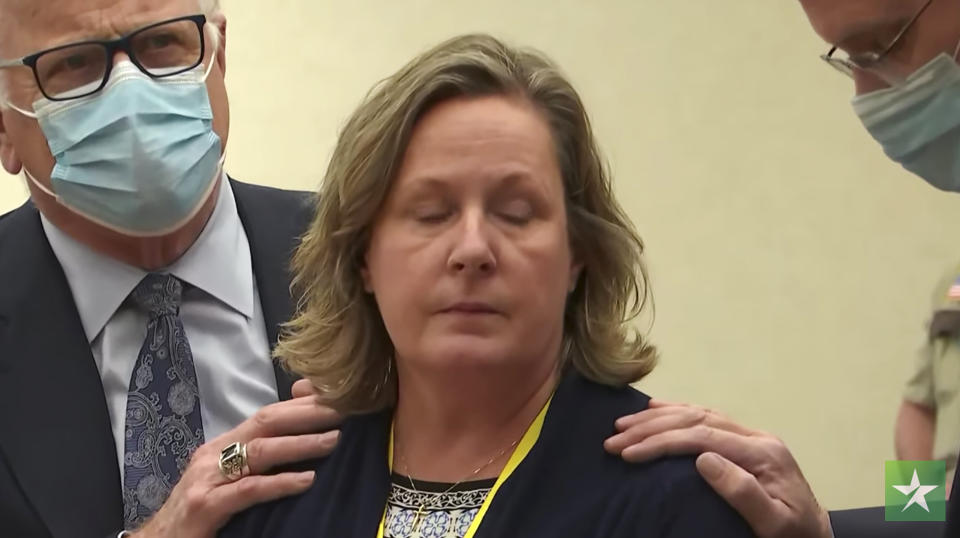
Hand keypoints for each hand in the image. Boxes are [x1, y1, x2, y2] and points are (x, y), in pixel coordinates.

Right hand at [132, 379, 340, 537]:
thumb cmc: (198, 511)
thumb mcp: (229, 479)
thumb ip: (259, 460)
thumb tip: (298, 440)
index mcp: (224, 445)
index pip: (268, 414)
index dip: (303, 405)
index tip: (337, 397)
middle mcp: (215, 453)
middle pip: (267, 422)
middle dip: (308, 413)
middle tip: (344, 409)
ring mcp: (208, 478)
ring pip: (261, 451)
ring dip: (301, 443)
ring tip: (334, 440)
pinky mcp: (205, 506)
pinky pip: (249, 490)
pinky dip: (280, 483)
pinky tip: (307, 480)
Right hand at [605, 399, 831, 537]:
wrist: (818, 537)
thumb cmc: (793, 535)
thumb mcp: (773, 523)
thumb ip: (742, 491)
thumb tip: (703, 459)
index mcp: (763, 452)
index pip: (704, 435)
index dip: (664, 441)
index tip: (630, 453)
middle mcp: (755, 437)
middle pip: (696, 419)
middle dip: (652, 428)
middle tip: (614, 439)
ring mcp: (750, 436)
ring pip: (698, 414)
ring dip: (659, 417)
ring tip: (624, 424)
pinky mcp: (743, 442)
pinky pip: (706, 419)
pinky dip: (677, 413)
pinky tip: (656, 410)